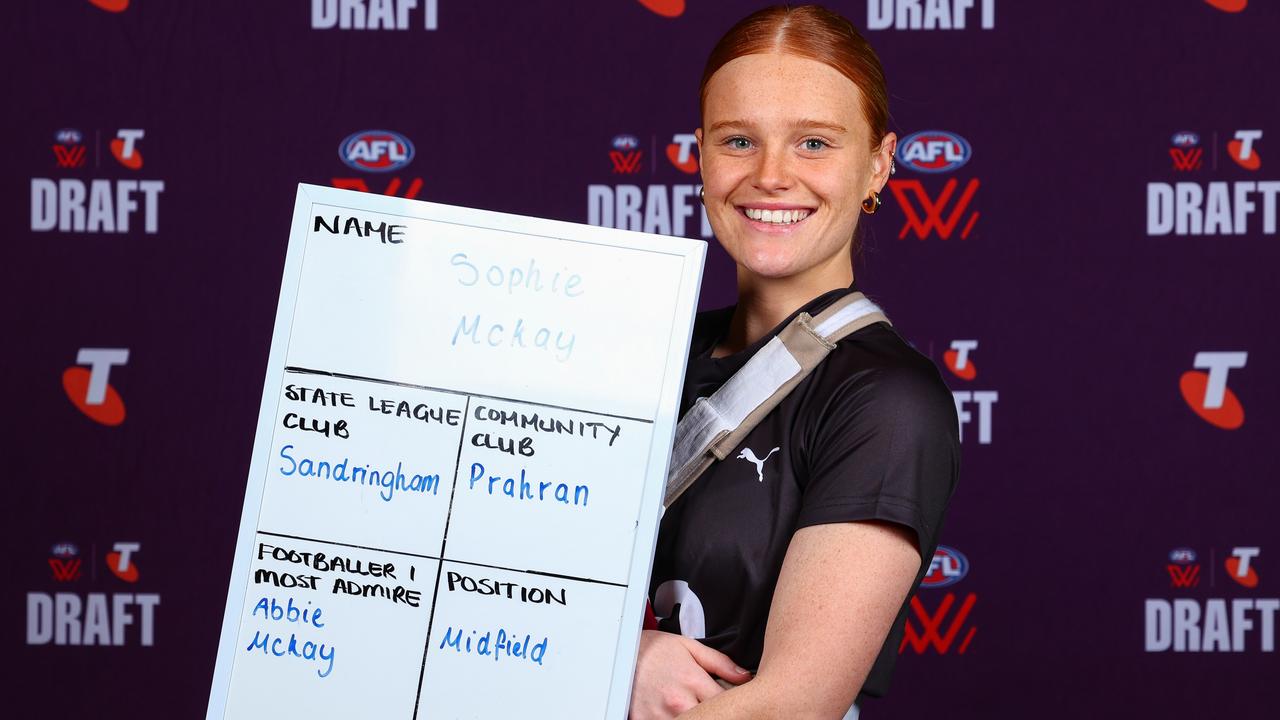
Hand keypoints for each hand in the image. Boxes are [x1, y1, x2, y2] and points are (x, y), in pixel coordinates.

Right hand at [629, 630, 751, 718]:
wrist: (619, 653)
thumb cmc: (654, 650)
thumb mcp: (689, 646)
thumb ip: (720, 662)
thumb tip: (745, 676)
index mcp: (692, 680)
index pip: (726, 702)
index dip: (732, 703)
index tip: (731, 700)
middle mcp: (677, 701)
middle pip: (710, 717)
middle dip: (715, 713)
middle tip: (712, 706)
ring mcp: (660, 715)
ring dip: (696, 717)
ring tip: (692, 706)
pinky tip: (675, 712)